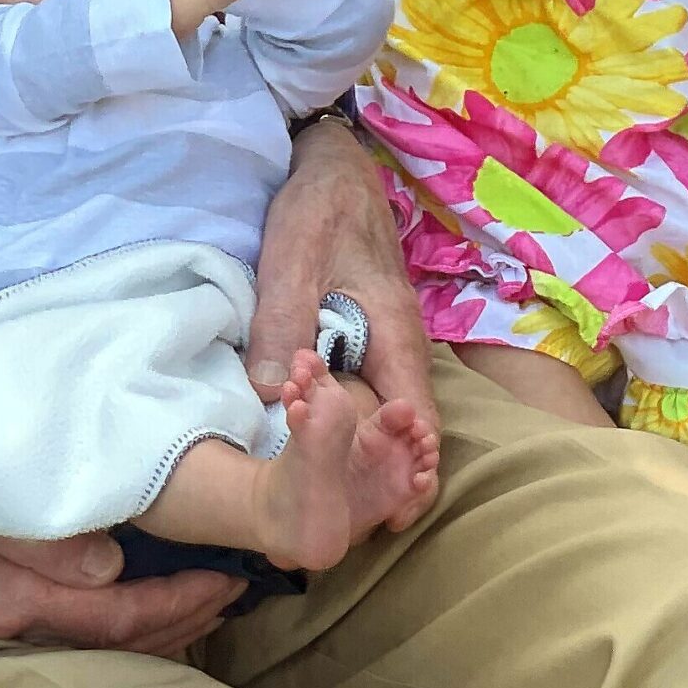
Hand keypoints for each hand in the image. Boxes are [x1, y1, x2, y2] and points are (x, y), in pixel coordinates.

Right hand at [0, 524, 243, 654]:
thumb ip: (45, 540)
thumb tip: (111, 569)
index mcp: (6, 603)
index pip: (117, 620)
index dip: (179, 603)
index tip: (229, 576)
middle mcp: (8, 629)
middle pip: (120, 646)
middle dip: (185, 619)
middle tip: (240, 589)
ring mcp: (2, 632)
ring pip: (106, 647)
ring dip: (166, 625)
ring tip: (214, 598)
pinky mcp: (0, 618)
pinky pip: (84, 631)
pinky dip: (132, 619)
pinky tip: (160, 601)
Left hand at [251, 117, 439, 527]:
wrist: (332, 163)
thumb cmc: (319, 207)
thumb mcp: (293, 256)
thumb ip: (283, 320)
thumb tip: (270, 395)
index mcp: (394, 332)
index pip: (417, 416)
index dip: (409, 467)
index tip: (387, 514)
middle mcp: (399, 345)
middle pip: (404, 424)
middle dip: (383, 473)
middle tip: (347, 524)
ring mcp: (385, 341)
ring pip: (384, 409)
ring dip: (361, 448)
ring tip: (329, 498)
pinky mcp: (365, 336)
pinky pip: (366, 389)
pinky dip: (348, 419)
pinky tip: (315, 441)